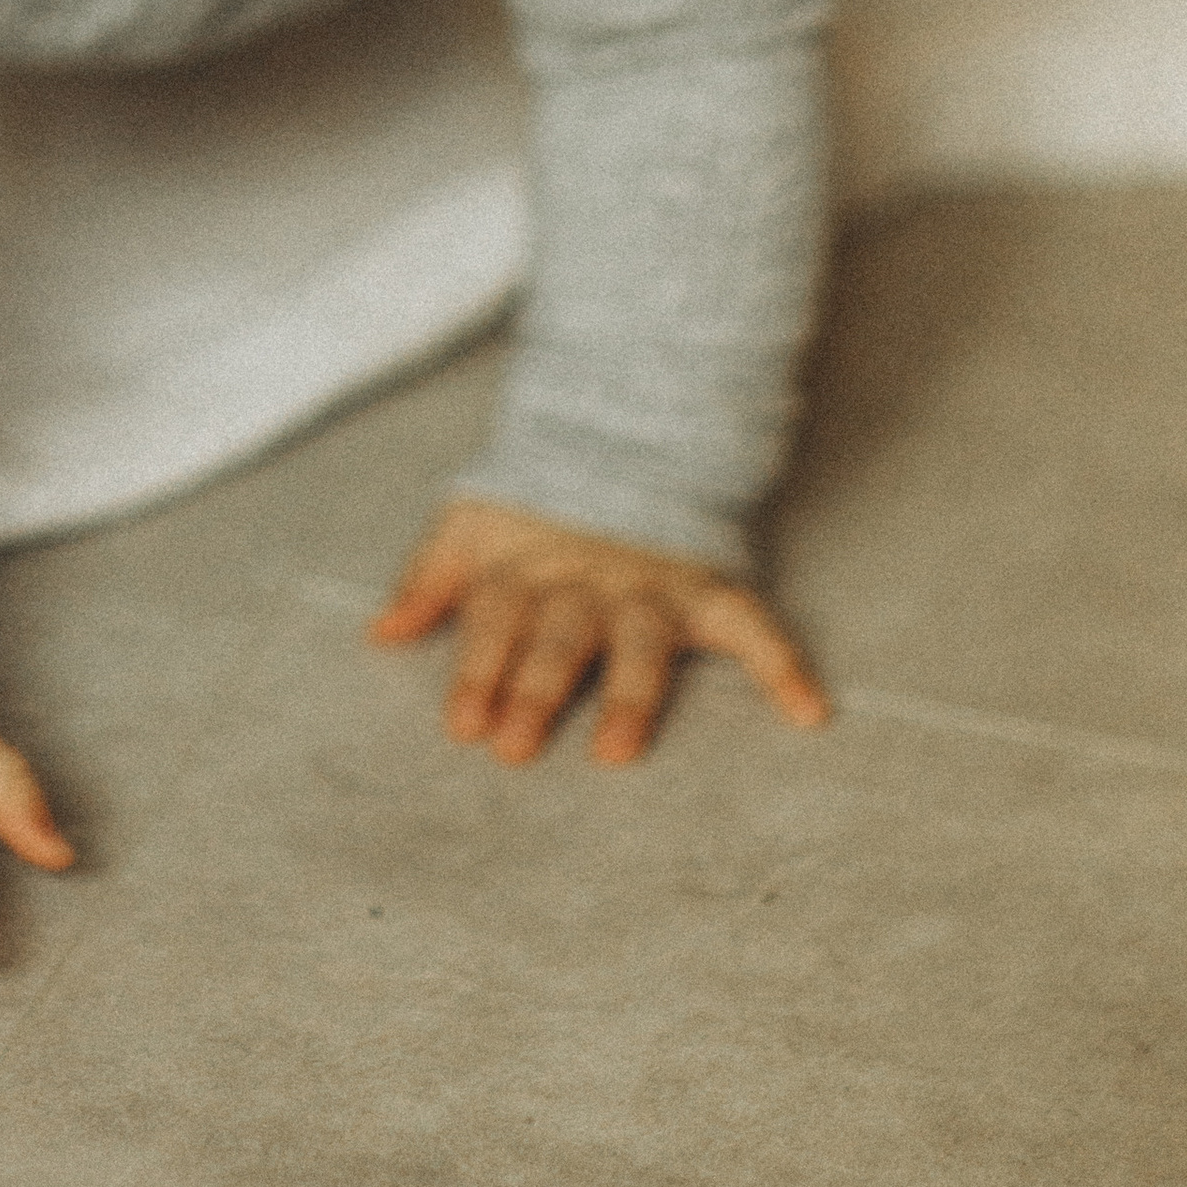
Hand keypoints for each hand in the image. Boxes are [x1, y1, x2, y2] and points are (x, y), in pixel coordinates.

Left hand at [370, 499, 828, 765]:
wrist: (624, 435)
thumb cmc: (534, 507)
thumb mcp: (471, 528)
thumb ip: (430, 579)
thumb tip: (378, 633)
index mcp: (528, 566)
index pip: (497, 619)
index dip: (478, 669)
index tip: (464, 726)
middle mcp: (589, 579)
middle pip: (560, 636)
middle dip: (536, 689)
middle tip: (514, 747)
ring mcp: (651, 584)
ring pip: (642, 641)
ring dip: (629, 695)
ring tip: (616, 751)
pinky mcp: (708, 588)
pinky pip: (752, 623)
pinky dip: (784, 664)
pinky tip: (808, 713)